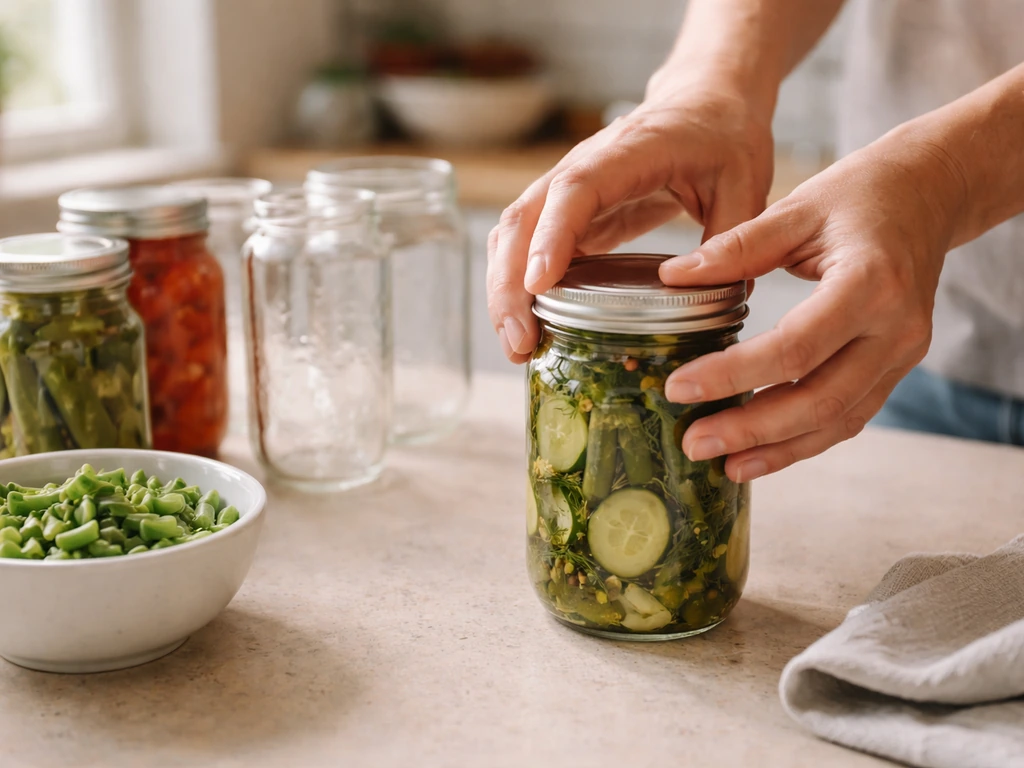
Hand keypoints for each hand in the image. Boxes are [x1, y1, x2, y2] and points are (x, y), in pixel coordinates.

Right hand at [486, 73, 773, 362]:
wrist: (704, 98)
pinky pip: (527, 246)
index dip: (552, 237)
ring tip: (519, 348)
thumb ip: (731, 239)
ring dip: (505, 291)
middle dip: (510, 284)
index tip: (539, 286)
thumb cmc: (722, 133)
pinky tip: (530, 327)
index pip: (574, 191)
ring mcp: (566, 188)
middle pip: (523, 219)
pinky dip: (519, 286)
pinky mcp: (567, 213)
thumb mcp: (744, 183)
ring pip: (513, 235)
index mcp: (629, 152)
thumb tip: (718, 297)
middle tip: (522, 342)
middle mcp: (583, 166)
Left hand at [660, 129, 964, 481]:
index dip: (734, 374)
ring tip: (723, 465)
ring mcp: (902, 355)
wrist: (930, 194)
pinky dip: (804, 441)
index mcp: (870, 284)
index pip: (795, 348)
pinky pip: (849, 415)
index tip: (679, 387)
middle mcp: (894, 330)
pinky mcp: (895, 368)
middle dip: (752, 430)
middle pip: (819, 399)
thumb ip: (738, 246)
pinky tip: (761, 455)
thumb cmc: (862, 195)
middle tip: (693, 442)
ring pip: (837, 419)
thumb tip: (673, 278)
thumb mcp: (798, 208)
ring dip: (778, 450)